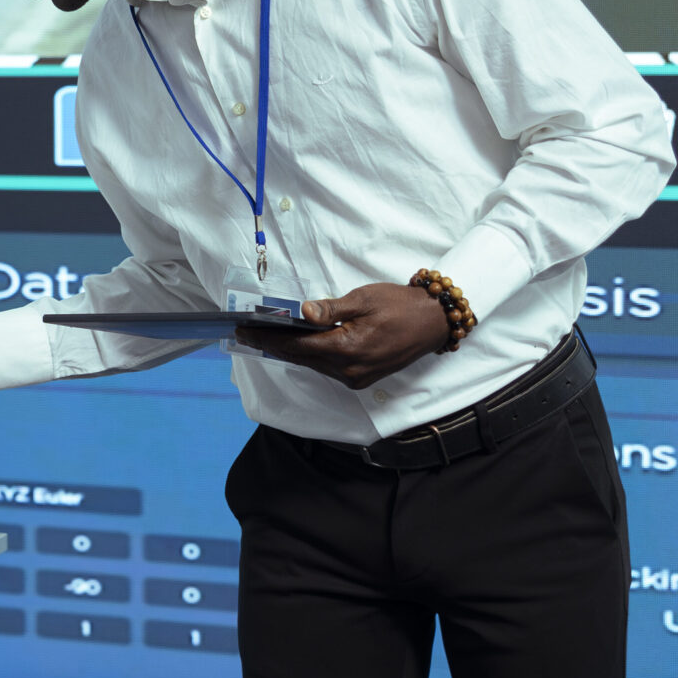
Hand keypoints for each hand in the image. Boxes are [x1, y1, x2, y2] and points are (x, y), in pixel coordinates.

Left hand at [235, 282, 449, 388]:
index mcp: (349, 349)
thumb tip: (302, 313)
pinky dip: (310, 355)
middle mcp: (350, 370)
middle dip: (272, 345)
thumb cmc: (400, 305)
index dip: (268, 339)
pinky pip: (328, 367)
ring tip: (264, 336)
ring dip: (290, 351)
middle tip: (245, 333)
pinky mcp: (362, 378)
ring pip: (313, 364)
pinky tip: (296, 344)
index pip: (297, 346)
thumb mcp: (364, 299)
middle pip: (301, 358)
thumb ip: (331, 309)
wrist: (434, 321)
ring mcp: (356, 378)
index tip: (243, 332)